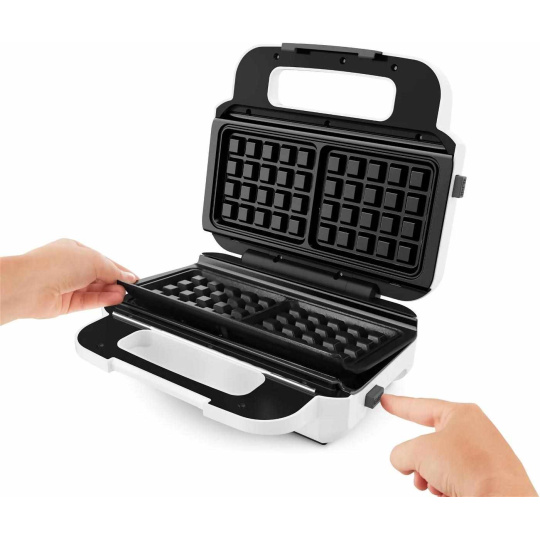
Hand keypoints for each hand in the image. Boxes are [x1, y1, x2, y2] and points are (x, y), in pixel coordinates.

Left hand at [0, 239, 137, 323]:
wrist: (28, 285)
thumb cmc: (52, 264)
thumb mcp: (93, 260)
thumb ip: (113, 270)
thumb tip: (127, 276)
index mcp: (74, 250)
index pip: (102, 260)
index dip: (119, 268)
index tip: (132, 277)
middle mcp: (69, 268)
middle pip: (100, 276)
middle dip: (116, 281)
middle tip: (130, 287)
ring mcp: (66, 285)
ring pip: (95, 290)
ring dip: (111, 292)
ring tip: (125, 294)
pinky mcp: (65, 303)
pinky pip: (89, 302)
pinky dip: (103, 301)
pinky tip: (115, 299)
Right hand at [381, 394, 536, 496]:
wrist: (502, 501)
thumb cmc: (474, 468)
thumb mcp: (419, 452)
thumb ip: (400, 452)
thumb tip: (402, 461)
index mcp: (461, 414)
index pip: (420, 406)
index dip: (399, 404)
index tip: (388, 400)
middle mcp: (473, 432)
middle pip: (429, 442)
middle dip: (418, 458)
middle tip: (413, 465)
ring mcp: (480, 455)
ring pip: (438, 463)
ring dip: (429, 475)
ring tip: (434, 482)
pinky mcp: (484, 477)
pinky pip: (451, 478)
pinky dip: (444, 486)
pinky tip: (447, 492)